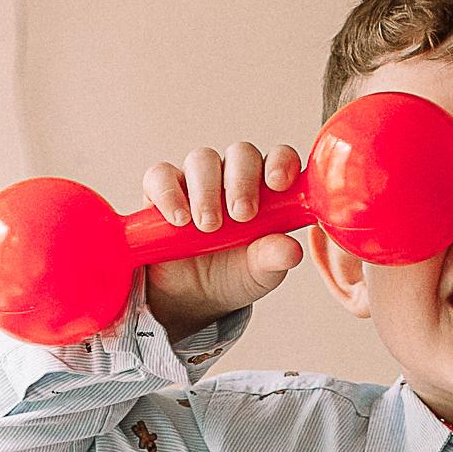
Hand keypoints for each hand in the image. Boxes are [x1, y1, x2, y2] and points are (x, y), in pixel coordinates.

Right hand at [139, 141, 303, 334]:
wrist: (193, 298)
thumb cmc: (235, 274)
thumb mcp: (260, 273)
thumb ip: (274, 258)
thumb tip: (292, 251)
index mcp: (266, 188)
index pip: (279, 157)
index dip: (281, 162)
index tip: (278, 183)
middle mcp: (232, 175)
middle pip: (240, 153)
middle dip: (242, 180)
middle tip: (242, 214)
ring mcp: (196, 179)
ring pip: (202, 159)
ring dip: (206, 190)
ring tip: (208, 226)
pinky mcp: (161, 190)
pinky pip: (160, 175)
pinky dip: (168, 193)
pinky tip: (179, 219)